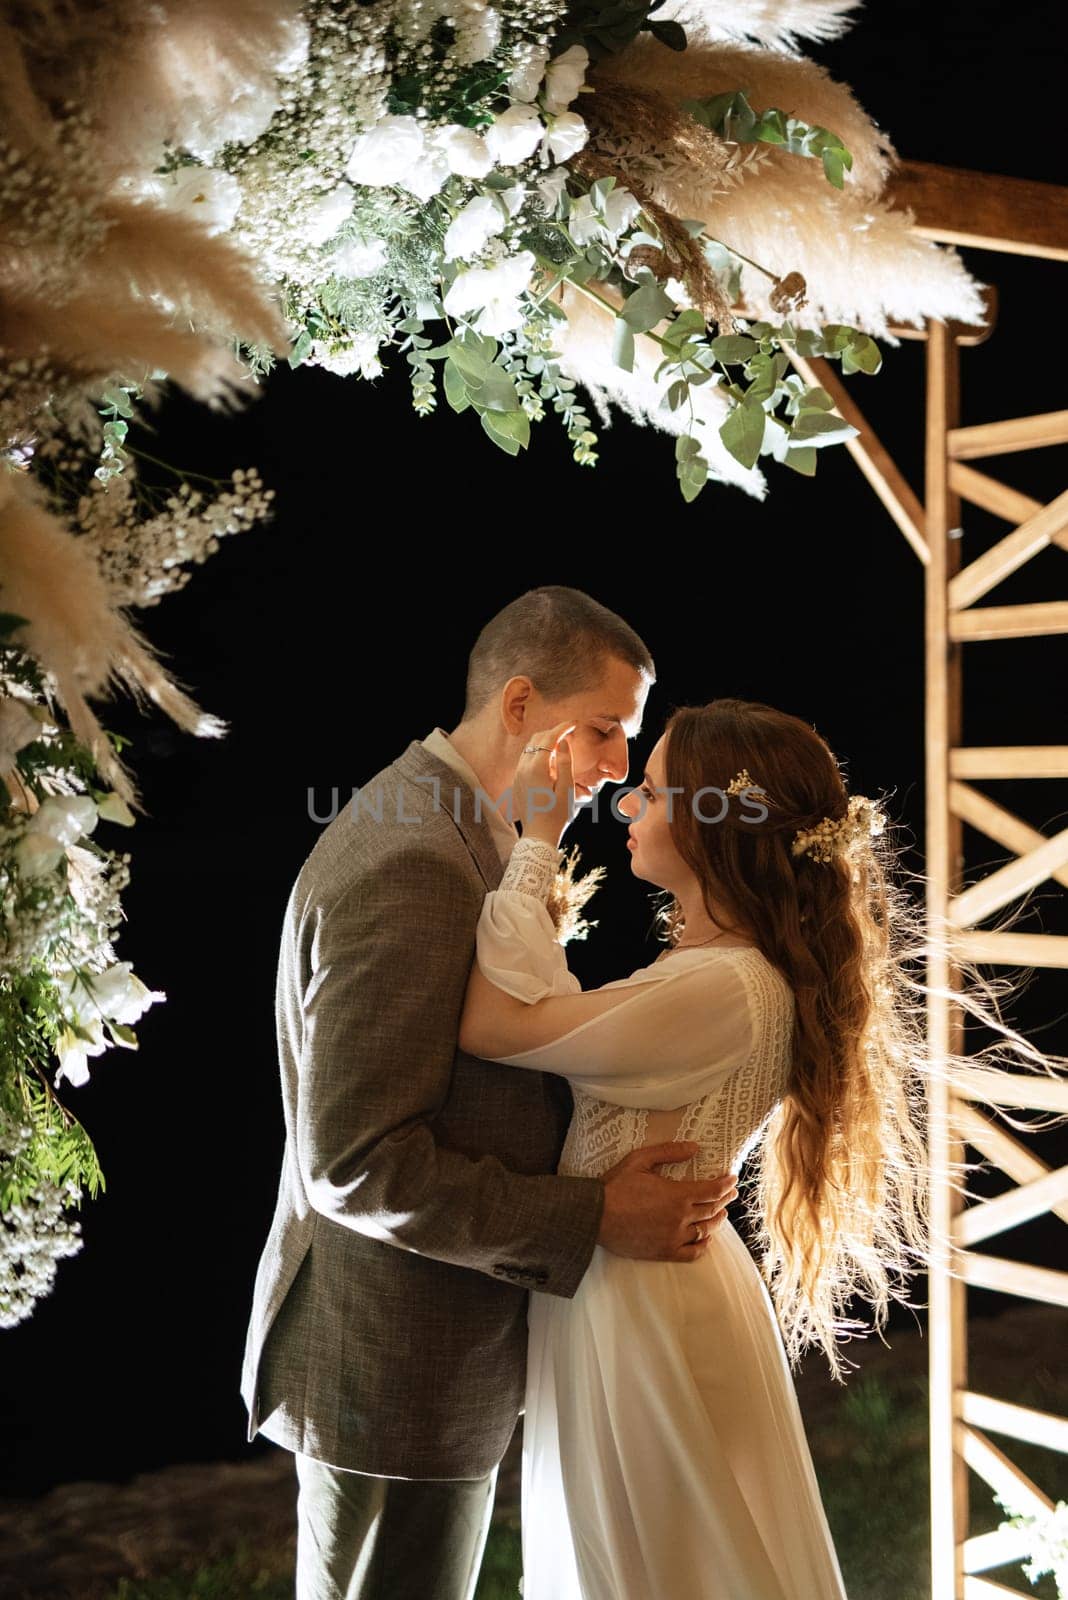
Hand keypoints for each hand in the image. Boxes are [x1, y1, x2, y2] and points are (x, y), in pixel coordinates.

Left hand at [514, 719, 577, 846]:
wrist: (538, 835)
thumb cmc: (556, 814)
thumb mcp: (566, 788)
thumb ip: (565, 762)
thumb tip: (564, 741)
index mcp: (536, 768)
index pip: (549, 738)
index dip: (562, 727)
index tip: (574, 723)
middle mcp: (523, 767)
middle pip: (537, 738)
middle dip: (553, 732)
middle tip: (570, 732)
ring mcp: (518, 773)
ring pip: (530, 747)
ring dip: (545, 742)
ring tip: (562, 745)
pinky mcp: (517, 780)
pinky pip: (527, 758)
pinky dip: (538, 753)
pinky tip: (551, 761)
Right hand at [596, 1144, 738, 1262]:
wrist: (595, 1217)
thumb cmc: (616, 1186)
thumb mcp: (640, 1159)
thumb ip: (669, 1152)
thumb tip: (695, 1147)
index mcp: (677, 1195)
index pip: (712, 1190)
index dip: (725, 1184)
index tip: (732, 1179)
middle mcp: (680, 1218)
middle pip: (712, 1209)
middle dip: (724, 1199)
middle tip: (730, 1193)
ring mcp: (674, 1237)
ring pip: (705, 1231)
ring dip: (717, 1221)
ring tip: (721, 1214)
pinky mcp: (665, 1252)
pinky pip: (692, 1253)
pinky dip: (703, 1246)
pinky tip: (705, 1239)